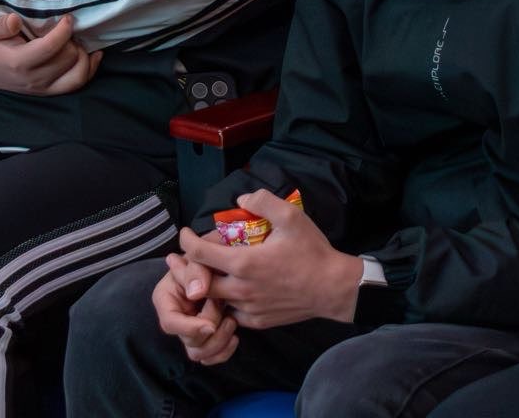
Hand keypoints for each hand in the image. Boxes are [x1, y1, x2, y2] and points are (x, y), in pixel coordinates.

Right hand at [0, 13, 100, 94]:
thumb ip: (1, 26)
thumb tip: (14, 20)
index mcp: (19, 63)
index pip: (51, 48)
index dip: (64, 31)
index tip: (67, 18)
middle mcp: (34, 79)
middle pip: (68, 58)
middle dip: (72, 40)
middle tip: (67, 28)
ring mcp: (43, 87)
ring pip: (78, 73)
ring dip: (82, 54)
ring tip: (75, 40)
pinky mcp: (50, 91)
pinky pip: (78, 83)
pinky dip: (90, 68)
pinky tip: (93, 54)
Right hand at [152, 257, 237, 365]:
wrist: (222, 262)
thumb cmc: (207, 258)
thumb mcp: (199, 258)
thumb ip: (196, 271)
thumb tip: (196, 293)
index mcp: (165, 299)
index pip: (170, 323)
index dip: (190, 327)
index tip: (210, 324)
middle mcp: (175, 318)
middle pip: (188, 340)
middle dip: (210, 326)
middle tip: (223, 306)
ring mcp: (189, 330)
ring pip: (199, 353)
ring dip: (219, 341)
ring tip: (231, 320)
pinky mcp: (204, 339)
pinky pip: (211, 357)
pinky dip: (224, 351)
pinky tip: (235, 336)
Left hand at [174, 193, 364, 329]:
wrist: (333, 288)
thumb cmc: (312, 251)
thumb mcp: (291, 216)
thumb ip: (263, 201)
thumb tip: (241, 199)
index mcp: (243, 263)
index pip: (200, 253)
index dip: (187, 240)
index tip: (185, 233)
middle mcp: (240, 288)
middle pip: (199, 282)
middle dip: (190, 267)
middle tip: (191, 256)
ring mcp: (249, 307)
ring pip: (215, 300)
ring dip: (208, 286)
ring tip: (211, 272)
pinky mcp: (259, 321)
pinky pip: (233, 313)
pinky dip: (227, 303)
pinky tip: (233, 291)